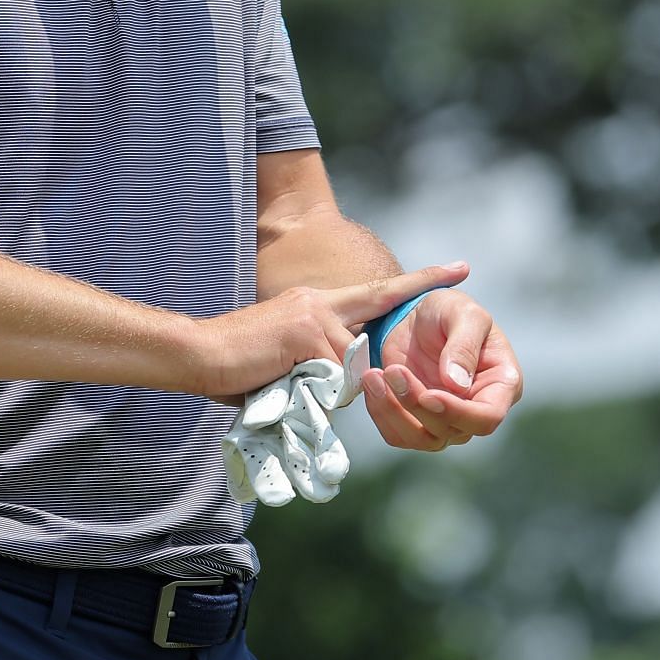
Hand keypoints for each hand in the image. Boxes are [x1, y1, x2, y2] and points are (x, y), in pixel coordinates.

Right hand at [192, 262, 467, 402]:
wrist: (198, 354)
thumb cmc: (239, 365)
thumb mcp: (289, 356)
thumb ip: (321, 360)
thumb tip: (345, 381)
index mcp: (317, 303)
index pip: (378, 292)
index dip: (421, 282)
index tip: (460, 269)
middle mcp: (320, 301)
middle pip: (371, 326)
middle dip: (389, 334)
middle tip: (398, 323)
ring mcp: (314, 315)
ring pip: (351, 363)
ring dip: (326, 385)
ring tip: (286, 379)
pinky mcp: (306, 333)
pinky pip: (332, 374)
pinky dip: (313, 389)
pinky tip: (283, 380)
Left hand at [361, 288, 521, 451]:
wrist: (417, 314)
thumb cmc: (449, 309)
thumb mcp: (463, 313)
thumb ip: (464, 345)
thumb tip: (457, 385)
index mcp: (501, 384)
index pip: (487, 417)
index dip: (458, 413)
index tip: (428, 394)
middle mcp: (476, 408)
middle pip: (452, 431)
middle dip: (418, 405)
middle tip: (394, 370)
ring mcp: (446, 419)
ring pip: (422, 439)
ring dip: (395, 412)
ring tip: (376, 376)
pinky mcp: (417, 420)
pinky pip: (398, 434)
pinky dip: (381, 413)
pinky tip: (373, 381)